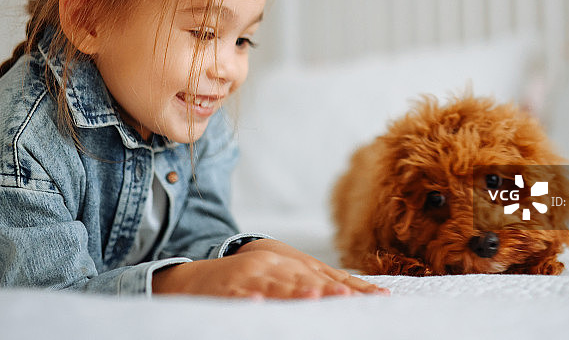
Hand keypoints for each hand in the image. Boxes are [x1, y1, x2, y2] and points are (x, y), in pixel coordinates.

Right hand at [152, 239, 389, 298]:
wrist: (196, 277)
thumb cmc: (246, 279)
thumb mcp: (278, 277)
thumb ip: (311, 283)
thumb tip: (353, 292)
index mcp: (286, 265)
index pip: (322, 276)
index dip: (347, 286)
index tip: (372, 297)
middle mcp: (270, 268)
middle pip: (302, 279)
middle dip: (325, 288)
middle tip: (347, 297)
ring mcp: (249, 278)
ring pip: (273, 285)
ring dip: (292, 291)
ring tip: (311, 297)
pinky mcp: (227, 290)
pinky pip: (238, 297)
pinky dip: (248, 300)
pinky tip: (258, 303)